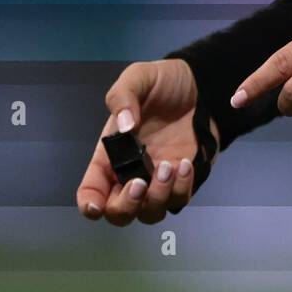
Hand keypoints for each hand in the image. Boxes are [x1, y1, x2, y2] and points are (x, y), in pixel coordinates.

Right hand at [75, 58, 220, 225]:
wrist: (201, 83)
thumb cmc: (162, 82)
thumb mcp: (138, 77)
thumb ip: (122, 96)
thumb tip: (124, 126)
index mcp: (110, 155)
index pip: (91, 190)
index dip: (89, 205)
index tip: (96, 208)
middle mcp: (130, 173)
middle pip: (119, 213)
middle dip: (126, 206)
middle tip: (139, 182)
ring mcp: (157, 180)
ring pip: (150, 213)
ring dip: (157, 197)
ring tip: (169, 166)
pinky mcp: (183, 180)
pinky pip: (179, 200)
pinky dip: (181, 189)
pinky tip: (185, 164)